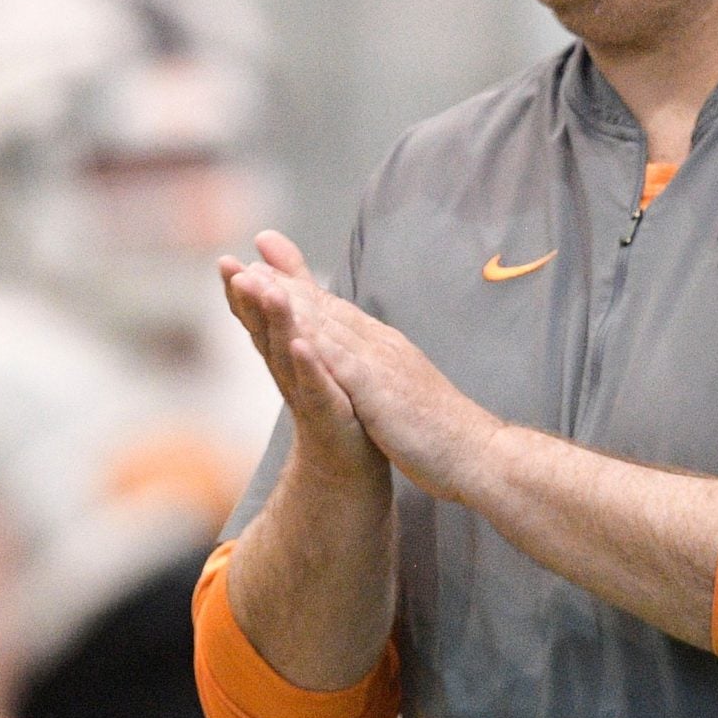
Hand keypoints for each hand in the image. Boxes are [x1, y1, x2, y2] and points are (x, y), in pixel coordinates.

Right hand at [219, 237, 382, 484]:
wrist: (348, 460)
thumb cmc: (327, 392)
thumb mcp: (308, 335)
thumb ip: (293, 290)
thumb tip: (267, 243)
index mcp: (283, 351)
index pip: (259, 315)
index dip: (243, 290)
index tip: (225, 260)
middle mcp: (287, 371)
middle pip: (264, 330)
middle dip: (248, 300)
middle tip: (232, 271)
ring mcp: (306, 393)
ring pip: (287, 353)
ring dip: (277, 322)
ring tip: (268, 292)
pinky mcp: (329, 414)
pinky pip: (317, 388)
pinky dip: (310, 367)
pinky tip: (302, 346)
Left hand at [227, 231, 506, 503]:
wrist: (481, 454)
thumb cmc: (444, 430)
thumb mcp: (403, 391)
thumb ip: (380, 371)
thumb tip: (365, 367)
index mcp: (382, 348)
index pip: (332, 313)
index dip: (294, 290)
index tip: (259, 271)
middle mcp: (379, 346)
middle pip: (321, 309)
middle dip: (278, 284)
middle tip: (236, 263)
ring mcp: (380, 365)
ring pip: (325, 327)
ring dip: (286, 302)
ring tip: (249, 280)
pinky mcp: (381, 392)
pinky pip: (342, 367)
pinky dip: (316, 348)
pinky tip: (290, 336)